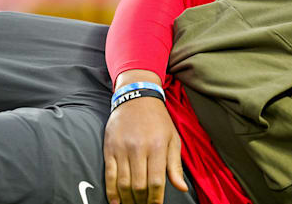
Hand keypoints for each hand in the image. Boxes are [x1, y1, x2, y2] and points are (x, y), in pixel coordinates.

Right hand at [103, 71, 187, 203]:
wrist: (136, 98)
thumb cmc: (158, 120)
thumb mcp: (173, 139)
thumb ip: (175, 165)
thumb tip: (181, 187)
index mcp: (158, 146)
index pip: (156, 181)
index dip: (155, 199)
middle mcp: (139, 148)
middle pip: (139, 185)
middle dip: (141, 201)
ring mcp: (122, 149)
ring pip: (123, 182)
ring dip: (127, 199)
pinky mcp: (109, 148)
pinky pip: (109, 174)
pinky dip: (111, 191)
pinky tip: (116, 201)